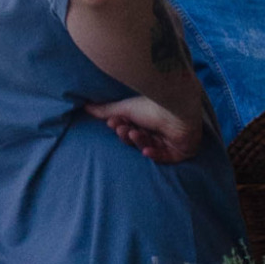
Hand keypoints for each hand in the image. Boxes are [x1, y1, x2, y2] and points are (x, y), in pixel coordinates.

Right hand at [84, 95, 200, 163]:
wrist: (176, 108)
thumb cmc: (151, 105)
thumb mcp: (124, 108)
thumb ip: (105, 111)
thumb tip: (85, 107)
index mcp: (147, 117)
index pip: (131, 127)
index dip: (121, 126)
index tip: (112, 122)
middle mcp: (159, 128)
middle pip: (139, 138)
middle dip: (129, 135)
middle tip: (123, 129)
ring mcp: (169, 140)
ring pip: (149, 147)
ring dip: (140, 141)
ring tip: (136, 132)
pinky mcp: (179, 152)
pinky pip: (163, 158)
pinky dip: (154, 154)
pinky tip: (147, 150)